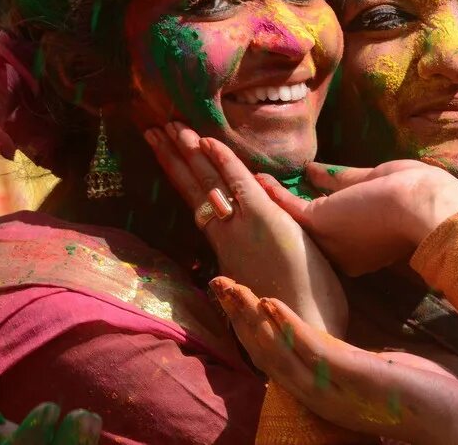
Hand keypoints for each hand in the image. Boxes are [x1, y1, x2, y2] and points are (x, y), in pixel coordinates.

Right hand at [145, 122, 347, 335]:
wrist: (304, 330)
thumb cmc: (294, 310)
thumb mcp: (266, 278)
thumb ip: (249, 257)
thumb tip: (235, 242)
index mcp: (229, 247)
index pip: (200, 202)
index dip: (183, 176)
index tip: (167, 154)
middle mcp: (228, 235)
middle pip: (195, 188)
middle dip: (174, 157)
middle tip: (154, 129)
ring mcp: (242, 227)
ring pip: (209, 182)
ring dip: (189, 151)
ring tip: (166, 126)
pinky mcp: (264, 220)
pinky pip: (238, 183)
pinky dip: (222, 160)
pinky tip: (205, 139)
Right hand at [211, 276, 457, 444]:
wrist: (452, 424)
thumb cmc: (418, 397)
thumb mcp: (373, 373)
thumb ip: (351, 363)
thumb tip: (343, 351)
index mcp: (321, 389)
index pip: (273, 355)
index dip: (249, 325)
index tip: (232, 296)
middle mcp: (316, 392)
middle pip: (264, 350)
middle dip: (238, 315)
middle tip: (216, 281)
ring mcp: (329, 387)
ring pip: (277, 348)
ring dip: (250, 316)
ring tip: (230, 286)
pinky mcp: (348, 376)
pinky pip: (309, 348)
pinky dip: (285, 325)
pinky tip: (269, 302)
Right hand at [265, 160, 457, 275]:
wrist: (419, 205)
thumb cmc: (412, 192)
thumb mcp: (377, 181)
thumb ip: (348, 181)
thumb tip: (321, 173)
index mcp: (368, 244)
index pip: (340, 224)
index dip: (326, 205)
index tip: (311, 190)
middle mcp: (344, 250)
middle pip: (316, 229)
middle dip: (295, 212)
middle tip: (272, 196)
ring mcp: (329, 239)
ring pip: (297, 219)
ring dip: (274, 201)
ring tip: (251, 187)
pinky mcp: (317, 223)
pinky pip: (288, 206)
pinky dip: (271, 191)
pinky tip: (255, 179)